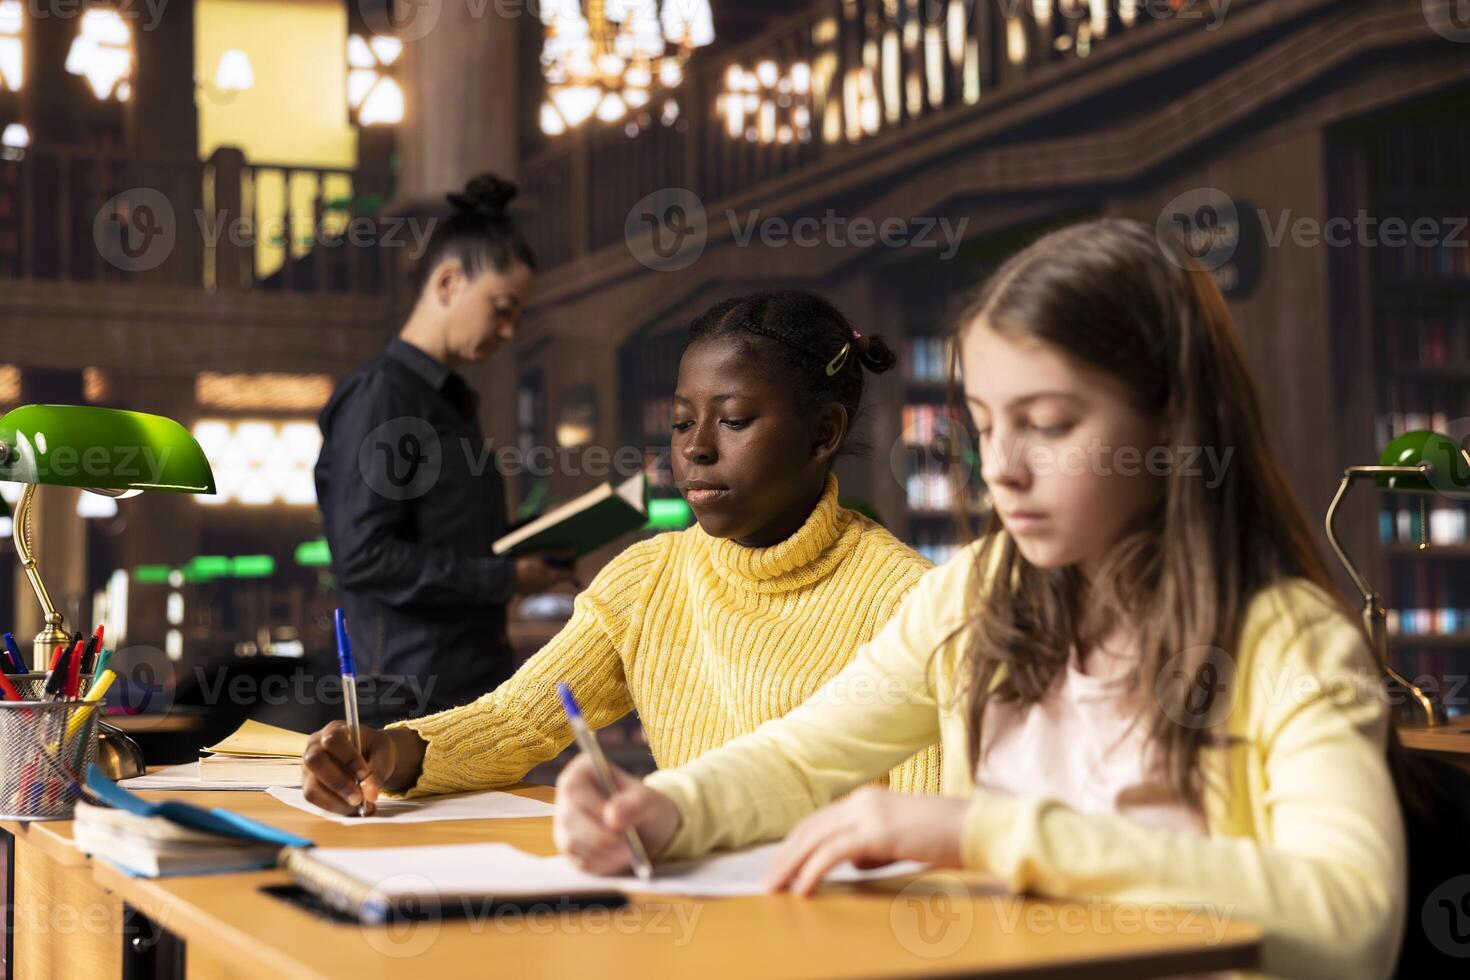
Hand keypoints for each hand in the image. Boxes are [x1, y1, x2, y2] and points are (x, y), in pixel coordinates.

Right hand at [301, 722, 426, 815]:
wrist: (370, 757)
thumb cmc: (375, 751)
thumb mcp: (383, 754)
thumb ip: (377, 771)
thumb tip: (369, 794)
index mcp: (335, 729)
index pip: (334, 740)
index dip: (348, 758)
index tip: (365, 775)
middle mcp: (315, 745)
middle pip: (315, 761)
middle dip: (338, 783)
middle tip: (359, 799)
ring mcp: (308, 766)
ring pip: (312, 786)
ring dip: (337, 801)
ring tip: (360, 808)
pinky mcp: (308, 784)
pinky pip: (314, 799)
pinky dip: (334, 807)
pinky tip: (352, 809)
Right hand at [514, 552, 577, 594]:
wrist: (504, 578)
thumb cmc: (524, 563)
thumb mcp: (542, 553)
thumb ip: (559, 552)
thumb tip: (574, 550)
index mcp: (554, 577)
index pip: (572, 573)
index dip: (573, 564)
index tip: (571, 555)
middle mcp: (549, 585)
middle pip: (560, 575)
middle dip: (560, 565)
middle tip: (557, 553)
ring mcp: (539, 589)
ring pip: (550, 578)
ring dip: (550, 569)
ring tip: (544, 557)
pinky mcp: (530, 590)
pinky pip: (540, 582)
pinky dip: (540, 574)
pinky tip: (534, 566)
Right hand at [553, 754, 681, 874]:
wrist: (648, 829)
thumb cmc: (645, 806)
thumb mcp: (648, 800)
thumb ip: (634, 804)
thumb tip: (612, 816)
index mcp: (582, 772)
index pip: (574, 788)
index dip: (593, 808)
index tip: (618, 822)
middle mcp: (567, 797)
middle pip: (570, 819)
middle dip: (601, 837)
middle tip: (628, 847)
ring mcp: (565, 824)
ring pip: (572, 843)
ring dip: (603, 852)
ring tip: (629, 852)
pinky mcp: (570, 849)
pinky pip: (579, 861)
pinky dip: (602, 864)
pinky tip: (620, 858)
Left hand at [763, 787, 969, 895]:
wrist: (976, 827)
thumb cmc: (945, 836)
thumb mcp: (901, 839)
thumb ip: (874, 847)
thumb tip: (854, 862)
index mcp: (867, 799)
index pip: (819, 820)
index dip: (796, 844)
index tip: (780, 866)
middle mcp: (862, 800)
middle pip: (809, 828)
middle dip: (784, 856)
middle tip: (767, 881)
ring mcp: (868, 813)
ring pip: (815, 839)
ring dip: (791, 865)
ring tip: (774, 888)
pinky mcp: (877, 831)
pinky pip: (833, 853)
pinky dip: (813, 871)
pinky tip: (802, 889)